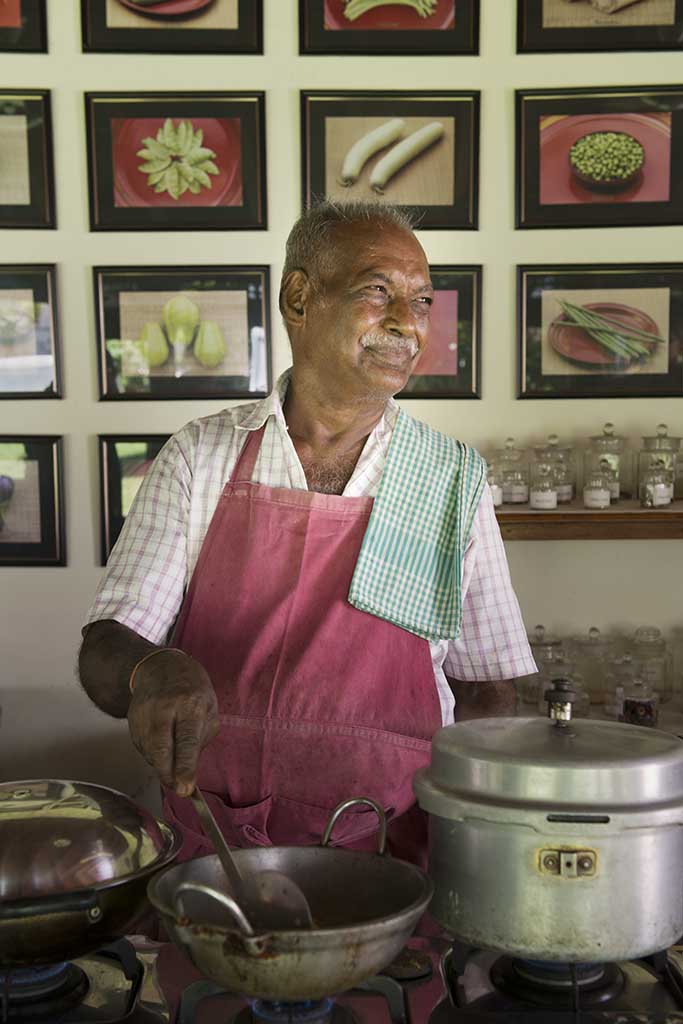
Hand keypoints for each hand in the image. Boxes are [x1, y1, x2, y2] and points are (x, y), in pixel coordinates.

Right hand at [127, 649, 219, 795]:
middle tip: (179, 789)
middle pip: (161, 749)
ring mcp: (144, 714)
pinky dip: (153, 756)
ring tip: (174, 762)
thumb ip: (202, 740)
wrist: (160, 668)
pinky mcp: (131, 720)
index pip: (187, 739)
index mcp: (190, 703)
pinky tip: (162, 748)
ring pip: (150, 752)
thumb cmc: (192, 690)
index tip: (186, 788)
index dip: (186, 765)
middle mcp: (164, 708)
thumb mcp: (209, 709)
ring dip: (162, 766)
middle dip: (169, 775)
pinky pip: (142, 748)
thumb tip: (190, 772)